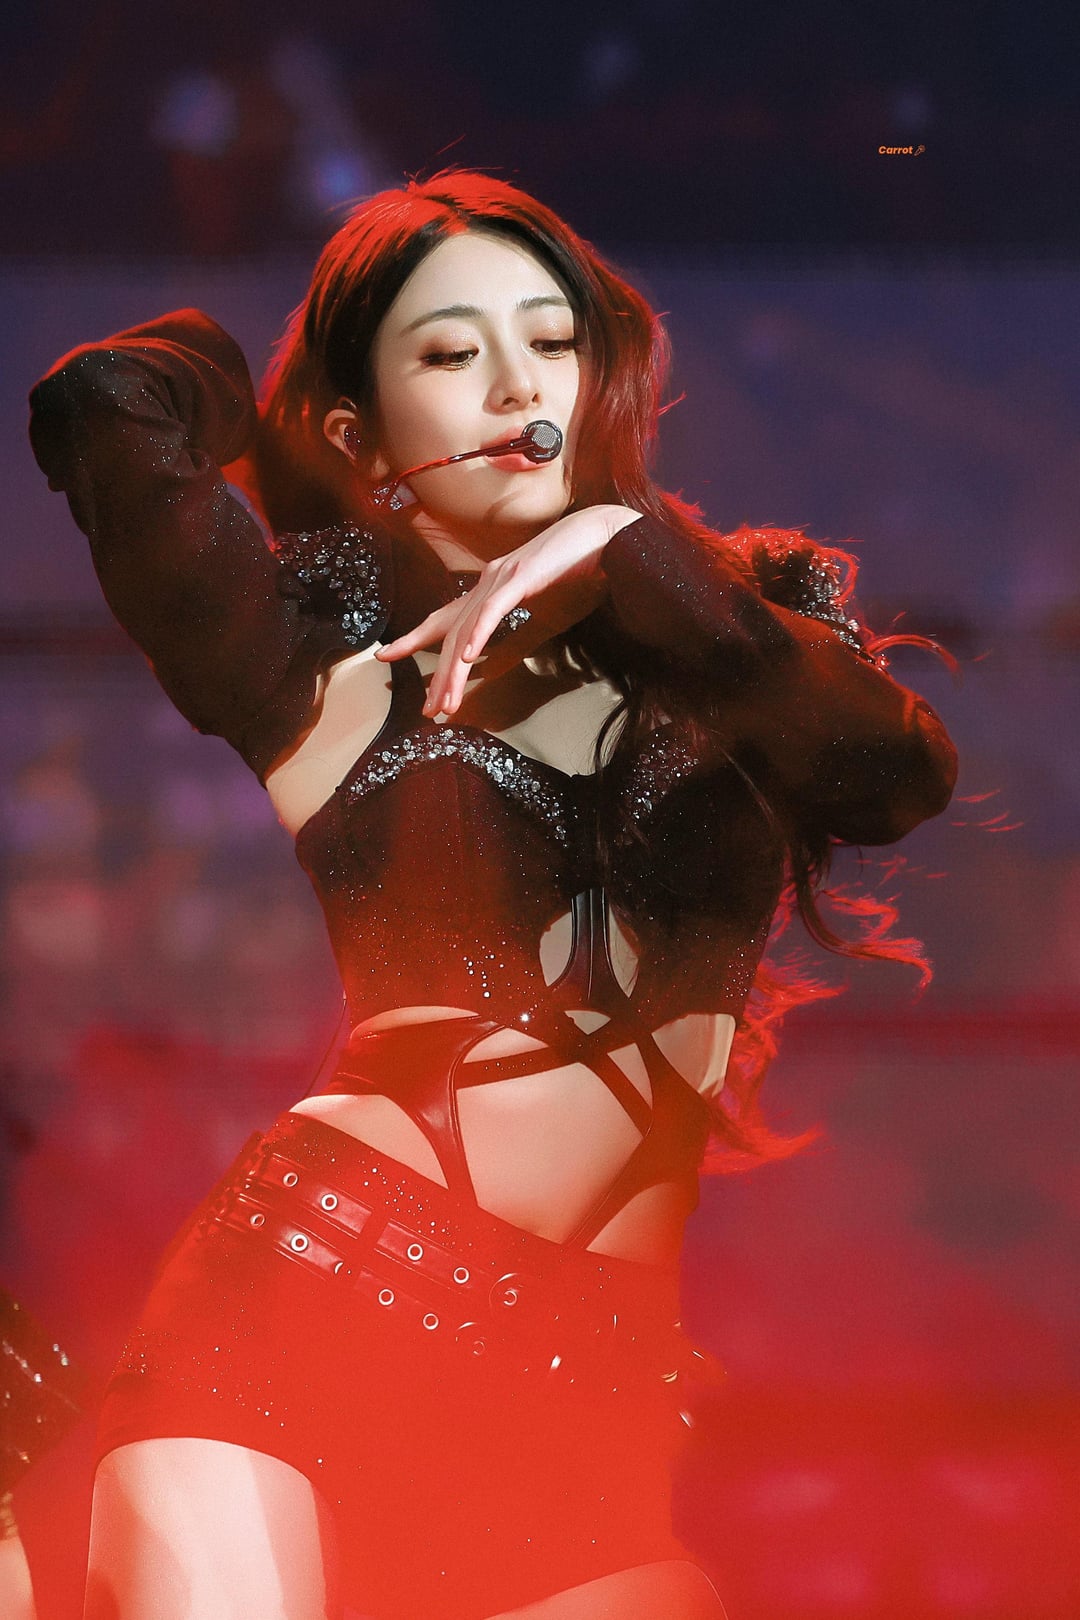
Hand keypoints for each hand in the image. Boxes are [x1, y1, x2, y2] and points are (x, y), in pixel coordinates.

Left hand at [376, 504, 640, 715]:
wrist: (604, 536)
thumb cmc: (576, 573)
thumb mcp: (542, 614)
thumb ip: (516, 637)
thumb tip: (491, 664)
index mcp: (489, 588)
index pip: (445, 619)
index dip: (414, 638)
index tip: (386, 656)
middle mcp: (487, 580)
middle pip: (450, 634)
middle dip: (437, 675)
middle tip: (429, 709)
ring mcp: (502, 576)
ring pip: (467, 629)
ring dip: (454, 670)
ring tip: (445, 701)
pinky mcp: (522, 576)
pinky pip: (494, 610)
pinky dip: (478, 633)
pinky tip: (466, 656)